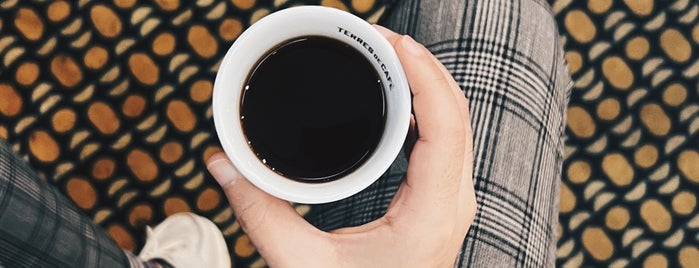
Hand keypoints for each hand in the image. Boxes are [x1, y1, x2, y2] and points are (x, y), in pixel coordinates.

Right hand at [207, 25, 474, 267]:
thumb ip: (257, 211)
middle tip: (378, 35)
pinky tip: (400, 91)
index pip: (446, 127)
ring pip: (456, 122)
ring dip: (427, 81)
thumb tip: (220, 163)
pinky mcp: (440, 199)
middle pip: (456, 113)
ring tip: (388, 52)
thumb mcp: (300, 263)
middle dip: (422, 64)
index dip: (425, 75)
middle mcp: (452, 202)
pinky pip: (445, 138)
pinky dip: (426, 104)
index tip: (393, 41)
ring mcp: (451, 200)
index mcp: (431, 214)